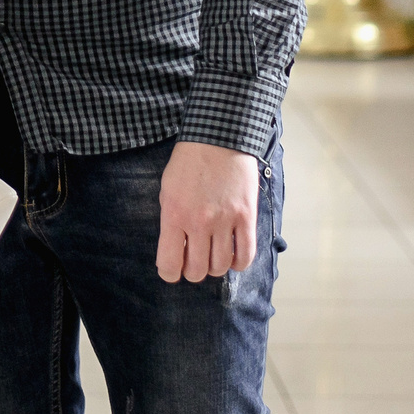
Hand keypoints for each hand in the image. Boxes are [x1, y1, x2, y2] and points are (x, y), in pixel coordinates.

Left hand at [155, 141, 259, 281]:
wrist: (217, 140)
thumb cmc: (188, 164)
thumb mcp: (167, 191)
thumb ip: (171, 222)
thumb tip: (176, 250)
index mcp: (174, 215)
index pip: (169, 264)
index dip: (170, 273)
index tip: (173, 270)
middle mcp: (199, 222)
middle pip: (197, 270)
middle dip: (193, 272)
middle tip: (194, 262)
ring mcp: (225, 221)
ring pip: (221, 266)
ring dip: (215, 267)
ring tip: (213, 255)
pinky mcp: (246, 217)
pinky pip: (246, 255)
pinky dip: (239, 263)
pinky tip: (233, 256)